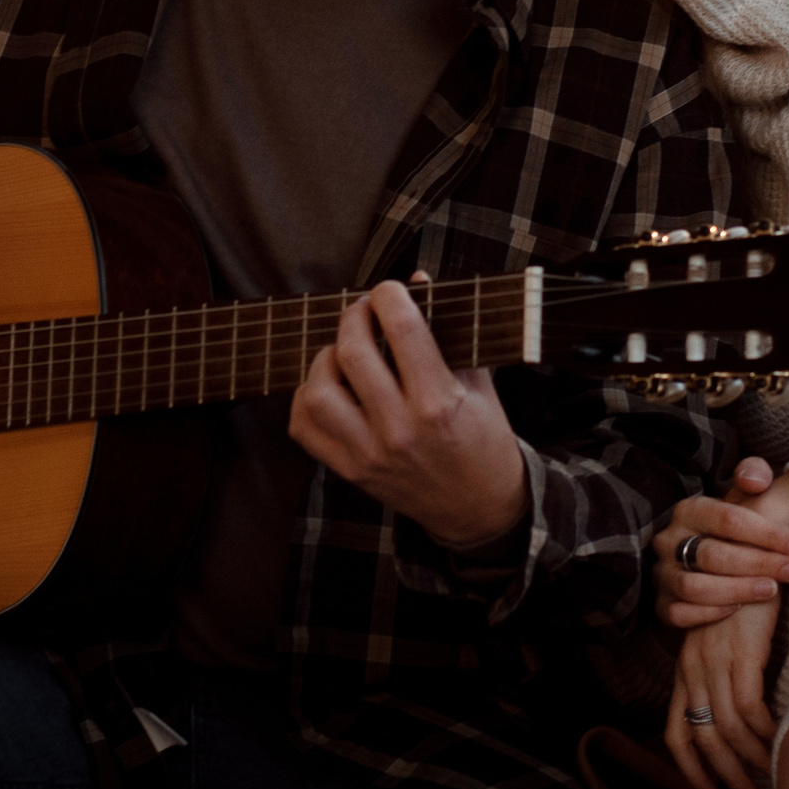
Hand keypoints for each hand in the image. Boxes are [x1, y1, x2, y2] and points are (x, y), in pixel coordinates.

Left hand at [289, 278, 529, 547]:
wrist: (478, 508)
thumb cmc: (484, 439)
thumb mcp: (478, 384)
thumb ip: (450, 332)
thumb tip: (418, 281)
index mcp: (439, 402)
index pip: (404, 329)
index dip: (390, 296)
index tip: (391, 290)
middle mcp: (399, 429)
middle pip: (353, 353)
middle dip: (354, 317)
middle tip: (364, 311)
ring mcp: (369, 454)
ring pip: (319, 392)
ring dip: (325, 360)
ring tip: (344, 353)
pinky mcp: (350, 471)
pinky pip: (304, 428)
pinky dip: (307, 399)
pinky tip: (328, 387)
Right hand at [652, 459, 788, 627]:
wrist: (707, 560)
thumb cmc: (732, 530)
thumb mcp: (742, 498)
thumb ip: (754, 476)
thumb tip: (755, 481)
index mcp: (690, 510)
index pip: (729, 519)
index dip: (768, 534)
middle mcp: (669, 540)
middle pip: (714, 555)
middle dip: (760, 563)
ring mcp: (662, 574)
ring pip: (694, 587)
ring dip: (737, 589)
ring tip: (772, 590)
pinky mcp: (660, 605)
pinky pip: (679, 614)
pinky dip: (709, 613)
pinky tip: (738, 610)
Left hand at [665, 598, 780, 788]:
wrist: (756, 550)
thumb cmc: (746, 596)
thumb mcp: (724, 640)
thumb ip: (724, 675)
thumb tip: (741, 721)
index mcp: (685, 669)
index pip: (676, 733)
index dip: (690, 770)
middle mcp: (693, 668)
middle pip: (702, 740)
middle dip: (726, 776)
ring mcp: (714, 660)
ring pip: (726, 729)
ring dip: (750, 759)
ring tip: (771, 773)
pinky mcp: (741, 651)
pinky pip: (749, 706)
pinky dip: (764, 730)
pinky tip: (779, 738)